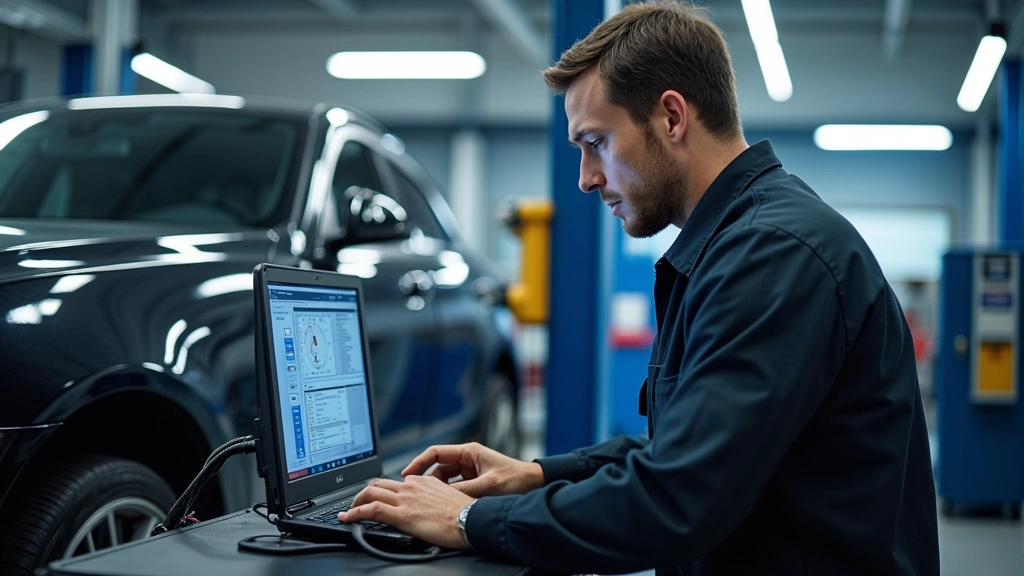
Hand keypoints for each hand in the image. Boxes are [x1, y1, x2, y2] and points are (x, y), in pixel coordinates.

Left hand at [338, 476, 473, 548]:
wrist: (471, 520)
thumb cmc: (465, 514)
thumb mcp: (447, 499)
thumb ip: (432, 498)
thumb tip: (427, 506)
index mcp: (423, 481)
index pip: (395, 482)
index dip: (382, 490)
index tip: (377, 498)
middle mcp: (411, 486)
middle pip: (378, 484)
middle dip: (363, 493)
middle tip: (356, 503)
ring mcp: (405, 499)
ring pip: (370, 493)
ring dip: (355, 502)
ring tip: (348, 512)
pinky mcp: (402, 515)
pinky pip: (371, 510)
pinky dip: (355, 513)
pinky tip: (347, 519)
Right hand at [401, 442, 544, 497]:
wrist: (535, 484)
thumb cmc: (516, 480)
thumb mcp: (487, 486)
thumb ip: (463, 490)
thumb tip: (440, 497)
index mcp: (469, 452)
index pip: (436, 453)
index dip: (418, 462)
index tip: (406, 474)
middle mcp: (468, 458)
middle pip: (438, 467)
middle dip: (427, 480)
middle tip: (416, 493)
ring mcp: (470, 469)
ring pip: (445, 478)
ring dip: (438, 489)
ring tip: (431, 501)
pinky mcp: (474, 479)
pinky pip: (455, 485)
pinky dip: (449, 493)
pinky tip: (446, 504)